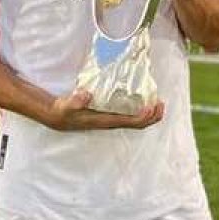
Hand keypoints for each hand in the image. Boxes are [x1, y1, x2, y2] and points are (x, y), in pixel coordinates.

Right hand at [46, 90, 164, 130]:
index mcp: (105, 120)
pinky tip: (140, 98)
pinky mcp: (108, 115)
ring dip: (148, 113)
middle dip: (152, 116)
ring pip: (135, 120)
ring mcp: (110, 119)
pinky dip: (138, 108)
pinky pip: (128, 115)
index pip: (130, 122)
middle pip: (138, 124)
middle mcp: (111, 122)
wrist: (57, 116)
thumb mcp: (67, 105)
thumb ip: (75, 101)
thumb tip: (86, 95)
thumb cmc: (64, 111)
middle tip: (161, 104)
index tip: (152, 106)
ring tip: (156, 102)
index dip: (144, 117)